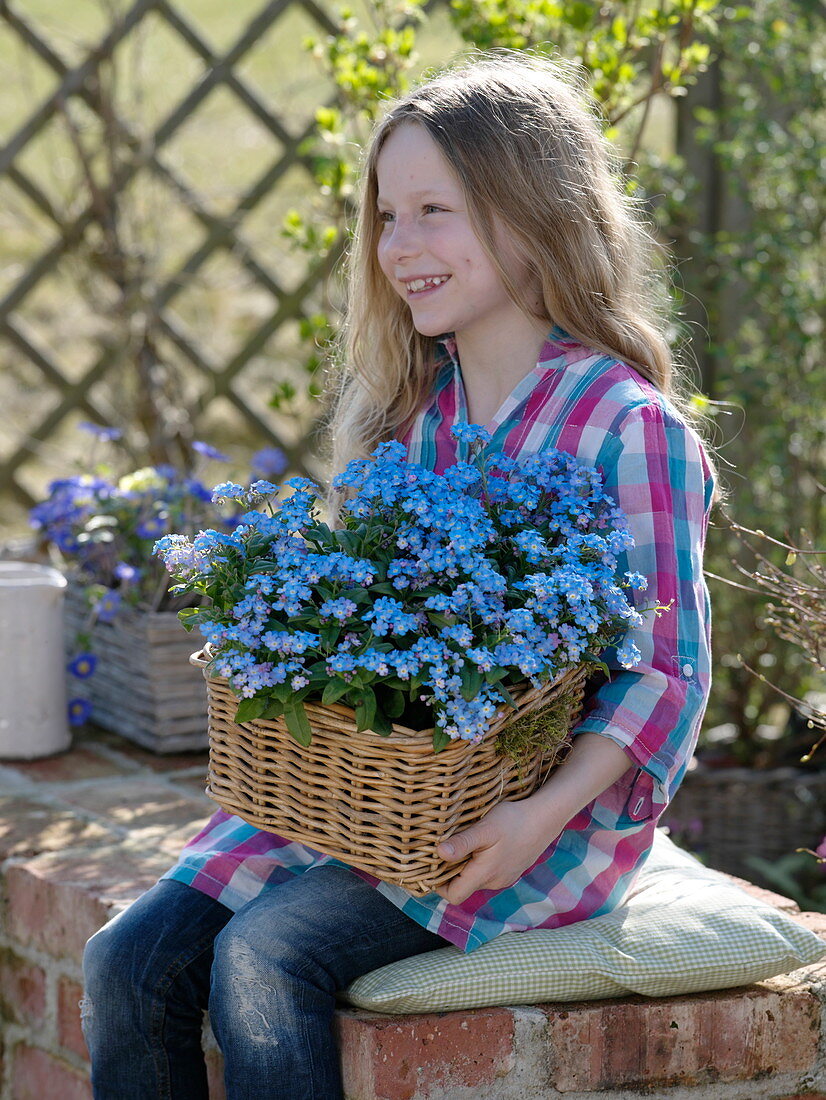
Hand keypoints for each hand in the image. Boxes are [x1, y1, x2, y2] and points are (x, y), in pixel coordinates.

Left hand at [435, 799, 560, 905]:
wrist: (545, 819)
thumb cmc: (513, 821)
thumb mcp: (485, 828)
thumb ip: (462, 843)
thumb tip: (439, 853)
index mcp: (484, 874)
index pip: (453, 895)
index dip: (439, 884)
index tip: (432, 864)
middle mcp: (494, 882)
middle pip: (463, 887)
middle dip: (451, 872)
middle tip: (445, 847)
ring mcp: (504, 878)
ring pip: (476, 879)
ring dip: (466, 865)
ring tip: (465, 842)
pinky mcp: (511, 871)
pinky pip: (488, 873)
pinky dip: (480, 862)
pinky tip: (484, 844)